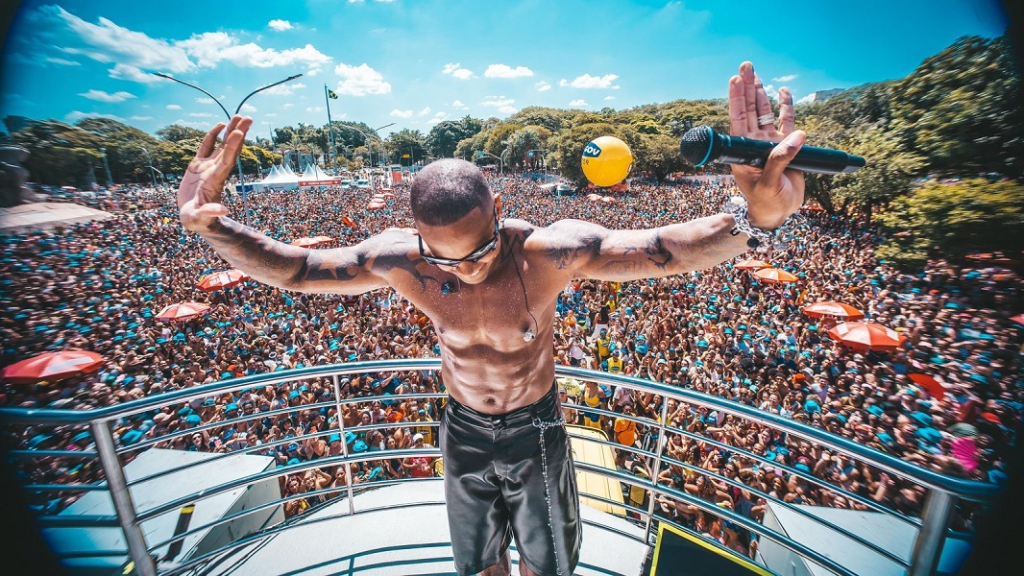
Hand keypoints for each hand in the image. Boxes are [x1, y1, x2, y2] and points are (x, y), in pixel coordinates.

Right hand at [178, 115, 252, 231]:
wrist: (193, 219)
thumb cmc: (198, 221)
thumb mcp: (201, 218)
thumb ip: (210, 213)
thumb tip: (224, 210)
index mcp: (216, 180)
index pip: (227, 160)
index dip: (232, 146)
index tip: (239, 132)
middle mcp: (215, 170)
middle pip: (229, 148)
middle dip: (238, 133)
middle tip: (248, 117)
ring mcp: (207, 167)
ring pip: (221, 144)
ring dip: (230, 131)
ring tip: (238, 116)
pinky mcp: (197, 166)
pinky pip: (206, 146)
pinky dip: (212, 135)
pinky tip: (220, 125)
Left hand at [728, 62, 804, 228]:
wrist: (777, 213)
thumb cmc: (766, 202)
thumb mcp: (769, 184)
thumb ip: (779, 161)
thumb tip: (796, 137)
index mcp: (744, 150)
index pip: (738, 120)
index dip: (737, 99)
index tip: (734, 79)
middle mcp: (754, 142)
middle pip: (750, 109)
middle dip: (748, 87)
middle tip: (746, 65)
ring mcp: (770, 142)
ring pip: (765, 112)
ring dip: (761, 93)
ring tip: (756, 73)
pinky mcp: (786, 146)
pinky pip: (786, 121)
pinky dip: (785, 106)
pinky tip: (783, 91)